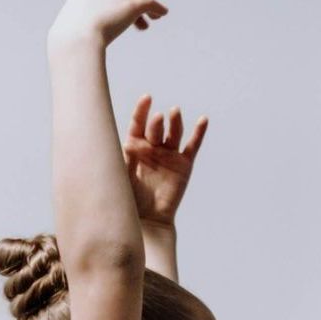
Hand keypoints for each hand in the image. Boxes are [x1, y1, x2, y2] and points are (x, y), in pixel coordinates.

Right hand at [49, 0, 167, 50]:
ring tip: (156, 18)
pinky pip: (149, 4)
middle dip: (134, 3)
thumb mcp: (71, 32)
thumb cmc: (69, 42)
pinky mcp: (130, 5)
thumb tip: (83, 43)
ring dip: (149, 7)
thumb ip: (80, 31)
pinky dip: (157, 8)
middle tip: (143, 22)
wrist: (76, 40)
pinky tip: (163, 13)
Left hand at [124, 94, 206, 225]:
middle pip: (156, 127)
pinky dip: (199, 132)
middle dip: (157, 122)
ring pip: (173, 132)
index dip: (142, 110)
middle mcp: (152, 147)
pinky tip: (203, 120)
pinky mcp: (184, 165)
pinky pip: (192, 145)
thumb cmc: (128, 199)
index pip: (138, 122)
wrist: (147, 221)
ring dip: (174, 121)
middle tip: (158, 118)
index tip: (147, 98)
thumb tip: (117, 139)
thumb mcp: (119, 174)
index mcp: (134, 146)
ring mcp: (169, 155)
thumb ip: (120, 156)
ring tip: (174, 112)